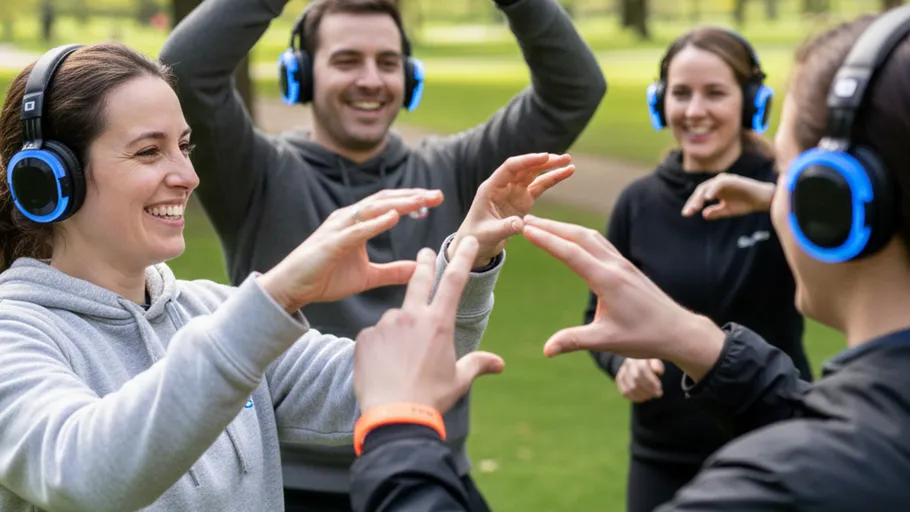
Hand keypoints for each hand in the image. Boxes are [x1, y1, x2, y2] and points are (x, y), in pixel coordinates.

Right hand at [258, 188, 444, 311]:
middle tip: (437, 195)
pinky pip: (357, 230)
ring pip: (373, 209)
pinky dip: (376, 222)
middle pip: (385, 200)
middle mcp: (348, 218)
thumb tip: (418, 270)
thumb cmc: (325, 278)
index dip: (412, 199)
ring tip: (421, 201)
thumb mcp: (368, 277)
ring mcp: (339, 228)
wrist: (292, 288)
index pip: (389, 204)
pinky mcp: (331, 242)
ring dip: (399, 203)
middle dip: (412, 196)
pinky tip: (394, 217)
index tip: (436, 199)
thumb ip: (392, 271)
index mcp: (357, 222)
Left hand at [354, 237, 504, 413]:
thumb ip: (477, 364)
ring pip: (395, 319)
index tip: (466, 242)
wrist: (393, 416)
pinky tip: (383, 367)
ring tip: (401, 362)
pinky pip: (375, 336)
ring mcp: (385, 325)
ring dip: (399, 331)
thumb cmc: (430, 398)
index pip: (454, 282)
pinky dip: (380, 346)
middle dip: (424, 263)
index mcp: (438, 323)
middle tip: (425, 253)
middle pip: (419, 280)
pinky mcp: (364, 337)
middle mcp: (411, 316)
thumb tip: (499, 364)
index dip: (462, 259)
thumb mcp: (459, 380)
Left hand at [448, 153, 573, 268]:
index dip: (527, 161)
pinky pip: (539, 186)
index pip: (510, 168)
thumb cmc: (476, 238)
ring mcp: (514, 192)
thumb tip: (521, 224)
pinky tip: (566, 172)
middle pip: (525, 168)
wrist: (477, 245)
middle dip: (543, 162)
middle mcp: (503, 186)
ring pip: (534, 174)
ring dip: (550, 167)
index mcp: (490, 188)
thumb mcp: (488, 234)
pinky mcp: (523, 200)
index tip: (544, 157)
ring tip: (568, 161)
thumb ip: (504, 227)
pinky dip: (552, 179)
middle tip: (562, 158)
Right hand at [520, 215, 725, 381]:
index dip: (546, 240)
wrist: (679, 331)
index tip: (525, 229)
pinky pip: (600, 243)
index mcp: (607, 280)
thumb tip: (546, 351)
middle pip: (578, 236)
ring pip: (590, 237)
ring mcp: (622, 264)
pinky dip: (581, 235)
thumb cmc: (644, 337)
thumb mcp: (606, 341)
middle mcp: (614, 266)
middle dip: (551, 227)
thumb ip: (574, 341)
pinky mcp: (627, 267)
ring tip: (544, 226)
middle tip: (526, 221)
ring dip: (565, 228)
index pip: (570, 252)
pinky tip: (573, 238)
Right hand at [616, 358, 663, 402]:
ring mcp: (622, 371)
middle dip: (648, 389)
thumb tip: (659, 371)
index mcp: (638, 356)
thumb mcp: (656, 360)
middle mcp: (628, 362)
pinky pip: (625, 392)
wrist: (640, 361)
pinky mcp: (619, 379)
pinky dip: (635, 398)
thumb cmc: (651, 362)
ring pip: (630, 387)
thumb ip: (658, 364)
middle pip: (636, 379)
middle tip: (658, 394)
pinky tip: (643, 398)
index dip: (651, 381)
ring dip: (642, 395)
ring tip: (651, 396)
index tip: (660, 389)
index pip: (643, 369)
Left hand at [681, 173, 774, 219]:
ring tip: (696, 207)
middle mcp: (718, 183)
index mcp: (715, 190)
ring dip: (700, 196)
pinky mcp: (732, 179)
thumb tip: (703, 214)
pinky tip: (708, 198)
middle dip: (693, 202)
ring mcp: (724, 180)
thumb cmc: (745, 203)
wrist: (762, 200)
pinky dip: (713, 189)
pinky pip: (719, 183)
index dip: (692, 204)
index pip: (700, 196)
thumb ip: (715, 212)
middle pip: (701, 191)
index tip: (686, 214)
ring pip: (707, 186)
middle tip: (688, 212)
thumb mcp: (727, 210)